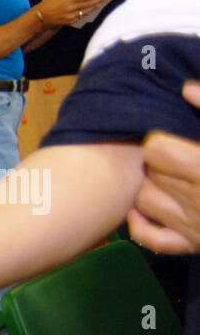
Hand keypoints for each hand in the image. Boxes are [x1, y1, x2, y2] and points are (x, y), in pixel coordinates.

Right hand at [36, 0, 108, 27]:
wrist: (40, 16)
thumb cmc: (49, 1)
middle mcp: (71, 7)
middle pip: (88, 3)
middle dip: (98, 0)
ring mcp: (71, 15)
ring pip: (86, 11)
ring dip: (94, 7)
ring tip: (100, 3)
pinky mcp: (69, 21)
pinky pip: (81, 16)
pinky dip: (87, 13)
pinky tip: (91, 10)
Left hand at [127, 81, 199, 254]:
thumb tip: (186, 89)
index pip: (156, 151)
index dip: (161, 140)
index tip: (171, 137)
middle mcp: (198, 201)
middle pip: (148, 173)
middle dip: (157, 162)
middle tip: (173, 155)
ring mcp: (195, 227)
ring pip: (143, 200)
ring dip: (149, 187)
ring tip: (167, 177)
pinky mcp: (195, 245)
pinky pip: (151, 238)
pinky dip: (141, 224)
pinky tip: (146, 209)